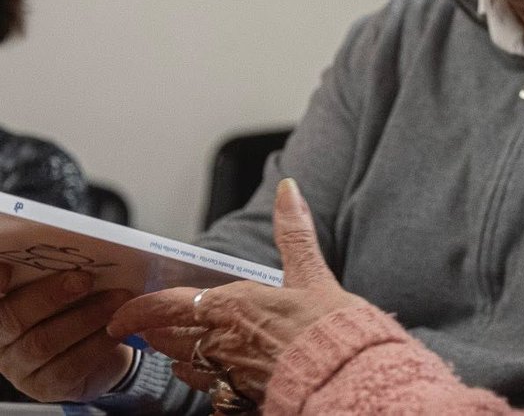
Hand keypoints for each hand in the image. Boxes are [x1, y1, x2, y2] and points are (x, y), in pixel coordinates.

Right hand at [0, 265, 133, 401]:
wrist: (104, 341)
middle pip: (12, 317)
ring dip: (86, 317)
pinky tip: (118, 327)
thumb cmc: (82, 302)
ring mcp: (20, 367)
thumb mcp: (70, 280)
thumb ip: (64, 267)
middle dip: (50, 295)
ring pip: (44, 342)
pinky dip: (98, 343)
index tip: (10, 267)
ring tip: (118, 298)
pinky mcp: (45, 386)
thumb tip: (82, 247)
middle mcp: (2, 338)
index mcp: (2, 305)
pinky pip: (70, 365)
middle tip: (85, 279)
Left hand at [109, 179, 364, 401]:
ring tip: (171, 349)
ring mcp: (229, 375)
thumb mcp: (312, 273)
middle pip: (170, 338)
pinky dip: (199, 379)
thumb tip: (287, 189)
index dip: (138, 311)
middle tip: (148, 326)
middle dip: (156, 331)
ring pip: (186, 366)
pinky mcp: (242, 398)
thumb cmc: (328, 329)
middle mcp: (222, 343)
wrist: (342, 380)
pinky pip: (207, 390)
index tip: (121, 316)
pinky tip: (205, 378)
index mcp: (233, 307)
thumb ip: (294, 231)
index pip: (168, 307)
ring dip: (175, 355)